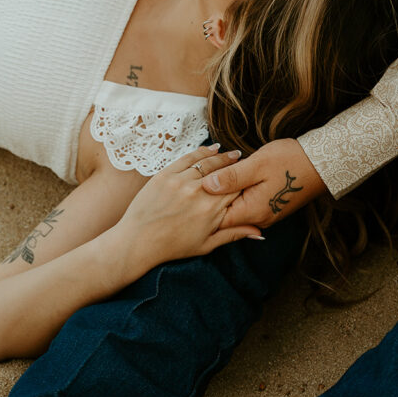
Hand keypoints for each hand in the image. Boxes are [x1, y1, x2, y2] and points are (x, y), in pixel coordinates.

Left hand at [116, 145, 263, 270]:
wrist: (138, 241)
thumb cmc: (173, 246)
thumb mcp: (207, 244)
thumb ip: (233, 234)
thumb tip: (259, 233)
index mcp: (211, 211)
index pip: (236, 189)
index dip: (245, 182)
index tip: (250, 178)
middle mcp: (198, 193)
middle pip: (224, 172)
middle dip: (235, 165)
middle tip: (242, 160)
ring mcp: (181, 181)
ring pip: (208, 163)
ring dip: (222, 157)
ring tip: (231, 154)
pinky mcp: (166, 174)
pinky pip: (188, 158)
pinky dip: (201, 152)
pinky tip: (211, 149)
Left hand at [201, 139, 324, 229]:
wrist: (320, 164)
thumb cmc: (291, 161)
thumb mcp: (258, 164)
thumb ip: (232, 177)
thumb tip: (207, 184)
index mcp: (252, 211)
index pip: (216, 218)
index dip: (200, 204)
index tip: (188, 189)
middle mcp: (257, 218)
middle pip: (223, 215)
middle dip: (208, 199)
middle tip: (193, 181)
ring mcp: (263, 213)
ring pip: (232, 209)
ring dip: (220, 194)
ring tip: (206, 177)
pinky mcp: (267, 206)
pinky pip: (242, 204)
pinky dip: (232, 192)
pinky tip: (225, 177)